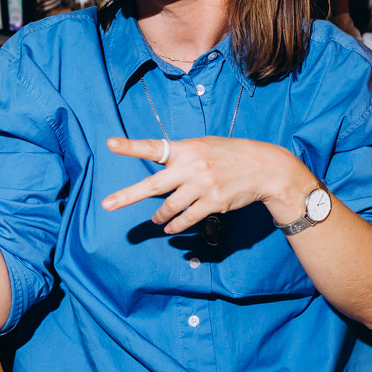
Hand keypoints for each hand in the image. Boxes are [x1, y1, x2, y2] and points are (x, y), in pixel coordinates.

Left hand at [100, 136, 310, 233]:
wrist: (264, 168)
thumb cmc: (231, 155)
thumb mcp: (205, 146)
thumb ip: (182, 156)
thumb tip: (160, 166)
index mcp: (187, 148)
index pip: (154, 147)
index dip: (131, 147)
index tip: (110, 144)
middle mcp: (192, 167)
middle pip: (153, 185)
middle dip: (128, 196)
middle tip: (107, 205)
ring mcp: (202, 186)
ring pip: (169, 207)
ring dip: (159, 216)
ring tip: (155, 220)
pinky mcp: (213, 203)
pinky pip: (187, 219)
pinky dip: (176, 225)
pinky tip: (170, 228)